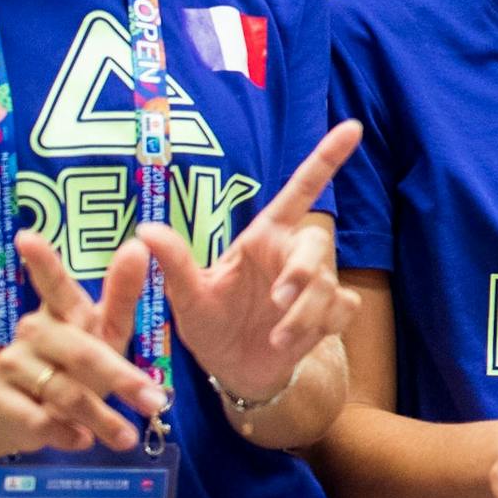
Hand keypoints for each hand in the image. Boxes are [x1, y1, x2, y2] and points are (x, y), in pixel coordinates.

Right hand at [0, 233, 170, 454]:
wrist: (19, 416)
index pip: (54, 286)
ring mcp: (9, 364)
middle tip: (155, 400)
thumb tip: (138, 246)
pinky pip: (36, 420)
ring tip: (126, 438)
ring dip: (100, 418)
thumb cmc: (73, 368)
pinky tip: (82, 440)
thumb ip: (122, 297)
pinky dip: (66, 434)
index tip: (26, 238)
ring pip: (63, 393)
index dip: (42, 263)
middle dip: (121, 379)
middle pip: (80, 354)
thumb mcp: (104, 336)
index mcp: (61, 314)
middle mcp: (33, 333)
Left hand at [139, 121, 362, 409]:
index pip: (300, 190)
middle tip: (278, 299)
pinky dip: (320, 326)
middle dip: (302, 272)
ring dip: (303, 314)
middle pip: (316, 244)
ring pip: (328, 285)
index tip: (352, 127)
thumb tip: (144, 229)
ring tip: (277, 338)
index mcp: (263, 238)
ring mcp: (315, 285)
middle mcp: (291, 255)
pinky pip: (342, 308)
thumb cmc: (210, 325)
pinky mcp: (330, 314)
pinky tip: (294, 342)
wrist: (236, 370)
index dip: (326, 158)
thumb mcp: (186, 296)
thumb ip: (174, 264)